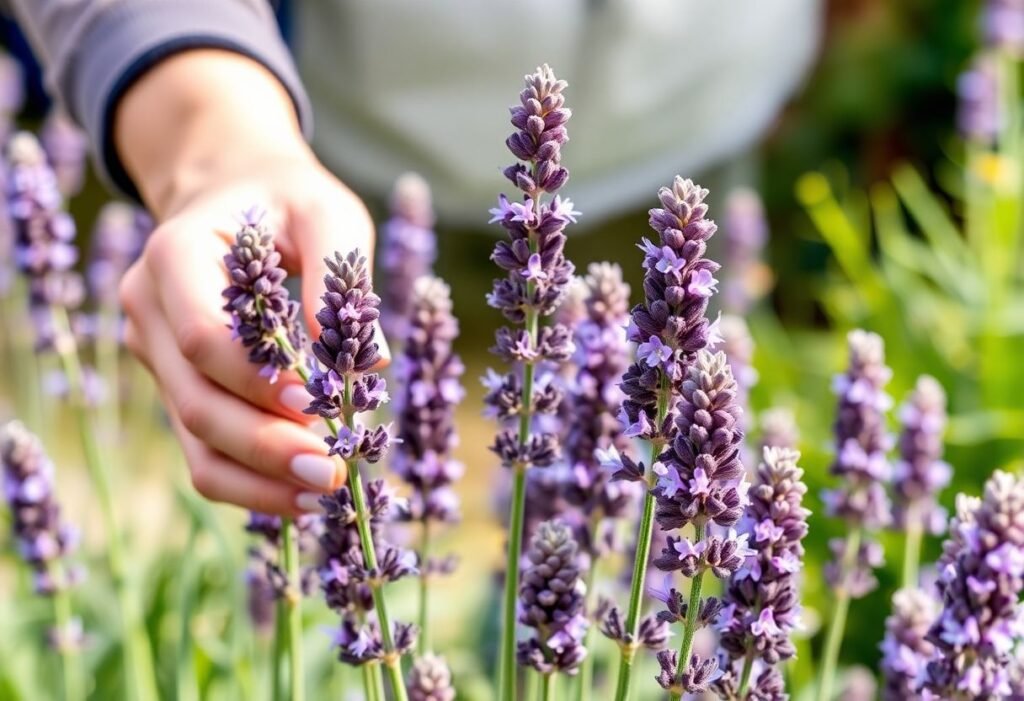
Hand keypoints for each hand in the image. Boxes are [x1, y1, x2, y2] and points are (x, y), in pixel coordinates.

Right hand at [115, 51, 380, 514]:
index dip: (255, 379)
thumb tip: (368, 362)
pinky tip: (301, 497)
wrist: (237, 197)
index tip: (317, 401)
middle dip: (266, 446)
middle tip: (331, 470)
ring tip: (323, 492)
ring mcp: (154, 357)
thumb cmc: (289, 204)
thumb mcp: (327, 212)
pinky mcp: (178, 388)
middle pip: (196, 401)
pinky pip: (204, 452)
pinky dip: (251, 483)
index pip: (201, 336)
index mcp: (175, 253)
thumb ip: (340, 276)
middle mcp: (149, 311)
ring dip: (260, 478)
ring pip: (195, 442)